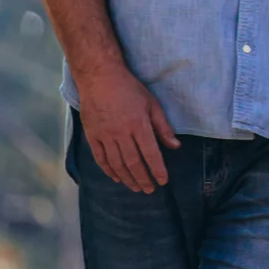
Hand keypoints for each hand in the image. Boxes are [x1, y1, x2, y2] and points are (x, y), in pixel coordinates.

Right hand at [74, 65, 179, 193]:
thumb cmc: (130, 89)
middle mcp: (121, 133)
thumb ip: (163, 127)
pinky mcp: (92, 135)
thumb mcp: (152, 104)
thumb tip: (175, 146)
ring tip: (136, 188)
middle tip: (150, 190)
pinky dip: (109, 171)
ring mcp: (104, 135)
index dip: (157, 170)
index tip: (163, 181)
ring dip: (127, 178)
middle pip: (133, 163)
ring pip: (116, 164)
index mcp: (138, 124)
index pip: (150, 153)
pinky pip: (100, 158)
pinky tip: (117, 178)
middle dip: (143, 179)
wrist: (100, 78)